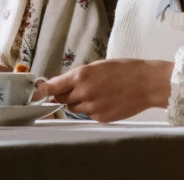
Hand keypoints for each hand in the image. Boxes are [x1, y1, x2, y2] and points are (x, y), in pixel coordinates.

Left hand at [40, 59, 173, 121]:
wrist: (146, 83)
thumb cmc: (125, 69)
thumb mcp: (99, 66)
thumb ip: (80, 76)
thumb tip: (65, 84)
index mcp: (82, 75)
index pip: (54, 86)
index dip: (44, 90)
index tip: (37, 93)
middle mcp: (84, 92)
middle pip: (63, 99)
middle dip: (66, 94)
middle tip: (77, 88)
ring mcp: (92, 107)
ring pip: (75, 108)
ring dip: (79, 102)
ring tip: (97, 92)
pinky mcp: (101, 117)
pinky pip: (88, 115)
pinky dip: (92, 109)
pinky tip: (106, 100)